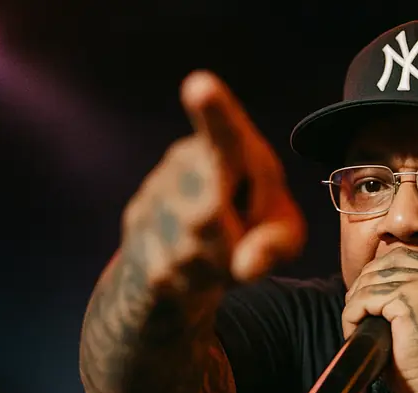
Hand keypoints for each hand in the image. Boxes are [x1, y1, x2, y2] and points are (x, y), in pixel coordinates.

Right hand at [120, 70, 304, 293]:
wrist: (188, 261)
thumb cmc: (253, 233)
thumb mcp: (282, 238)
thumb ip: (276, 246)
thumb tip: (247, 267)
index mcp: (233, 153)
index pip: (224, 134)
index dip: (213, 112)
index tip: (200, 86)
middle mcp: (186, 164)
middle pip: (208, 216)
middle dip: (228, 244)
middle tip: (238, 242)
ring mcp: (154, 196)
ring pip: (188, 250)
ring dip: (212, 265)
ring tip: (216, 254)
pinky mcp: (135, 230)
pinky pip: (169, 270)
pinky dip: (191, 281)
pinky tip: (191, 267)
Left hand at [342, 247, 417, 392]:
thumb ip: (406, 293)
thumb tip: (366, 279)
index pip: (402, 258)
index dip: (377, 277)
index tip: (365, 301)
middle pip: (386, 263)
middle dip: (363, 286)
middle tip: (355, 314)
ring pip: (372, 281)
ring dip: (355, 303)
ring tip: (354, 327)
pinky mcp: (409, 300)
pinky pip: (365, 299)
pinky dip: (351, 315)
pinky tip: (353, 332)